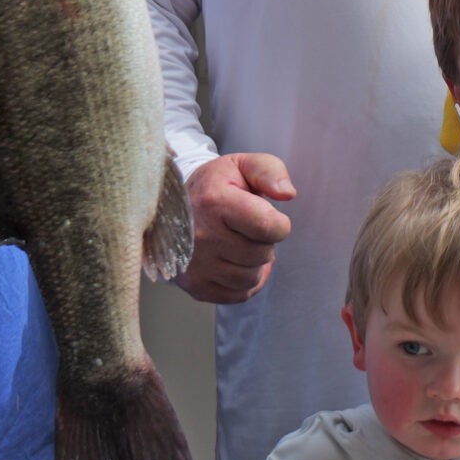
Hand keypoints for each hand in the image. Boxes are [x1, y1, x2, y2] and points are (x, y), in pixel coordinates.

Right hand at [175, 153, 295, 303]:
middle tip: (245, 228)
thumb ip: (270, 171)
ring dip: (254, 263)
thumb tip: (288, 193)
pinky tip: (232, 261)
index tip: (266, 214)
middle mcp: (202, 236)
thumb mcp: (241, 165)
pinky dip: (243, 281)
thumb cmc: (215, 187)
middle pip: (262, 254)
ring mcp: (196, 265)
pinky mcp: (195, 286)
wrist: (171, 209)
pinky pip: (239, 295)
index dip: (278, 223)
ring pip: (251, 277)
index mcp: (215, 202)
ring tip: (238, 243)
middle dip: (263, 241)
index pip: (270, 227)